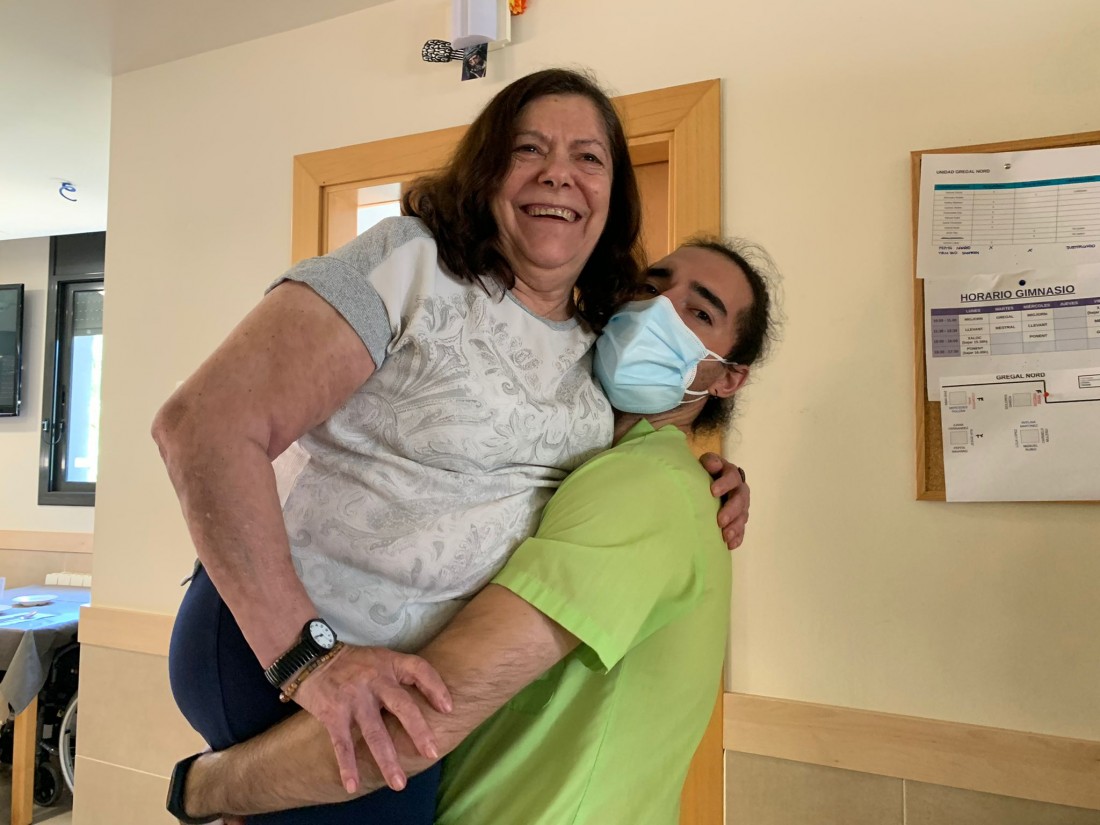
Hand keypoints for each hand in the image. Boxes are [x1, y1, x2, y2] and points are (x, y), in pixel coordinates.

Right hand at [293, 644, 452, 793]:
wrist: (310, 658)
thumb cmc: (353, 663)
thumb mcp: (380, 658)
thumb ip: (400, 676)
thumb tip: (431, 700)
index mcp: (389, 663)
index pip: (420, 670)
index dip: (436, 688)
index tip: (448, 709)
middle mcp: (374, 679)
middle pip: (402, 705)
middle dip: (418, 731)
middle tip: (432, 753)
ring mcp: (354, 698)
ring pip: (375, 732)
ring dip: (387, 760)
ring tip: (398, 783)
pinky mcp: (333, 713)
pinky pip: (343, 743)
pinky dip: (348, 766)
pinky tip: (353, 785)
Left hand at [699, 452, 750, 549]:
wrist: (711, 483)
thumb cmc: (706, 472)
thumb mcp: (706, 463)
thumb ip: (710, 462)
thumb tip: (713, 465)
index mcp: (731, 474)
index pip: (732, 477)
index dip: (724, 484)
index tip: (713, 492)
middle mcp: (739, 489)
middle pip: (740, 499)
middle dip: (731, 510)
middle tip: (721, 521)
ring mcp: (741, 505)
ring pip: (743, 516)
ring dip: (735, 526)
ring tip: (726, 536)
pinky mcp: (739, 519)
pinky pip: (742, 529)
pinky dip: (737, 537)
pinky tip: (730, 544)